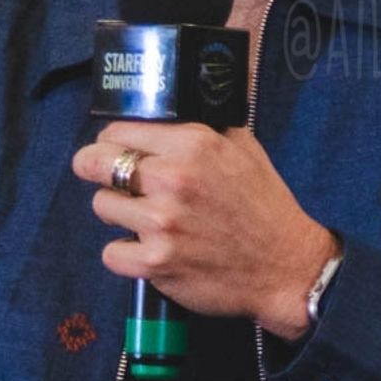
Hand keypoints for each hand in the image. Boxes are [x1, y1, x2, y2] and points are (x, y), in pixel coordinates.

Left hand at [72, 120, 335, 338]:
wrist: (286, 268)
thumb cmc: (265, 207)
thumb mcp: (244, 148)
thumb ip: (203, 128)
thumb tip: (170, 113)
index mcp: (192, 144)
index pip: (117, 130)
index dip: (111, 141)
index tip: (114, 150)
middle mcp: (173, 179)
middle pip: (94, 163)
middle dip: (94, 169)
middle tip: (105, 178)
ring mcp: (162, 223)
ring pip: (102, 206)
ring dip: (117, 214)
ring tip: (142, 219)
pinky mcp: (156, 263)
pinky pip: (111, 254)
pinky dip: (125, 255)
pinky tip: (146, 251)